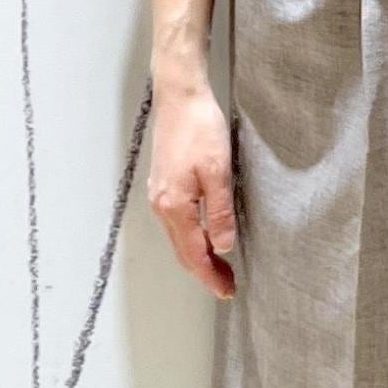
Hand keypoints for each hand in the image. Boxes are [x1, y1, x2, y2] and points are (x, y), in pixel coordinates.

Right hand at [146, 80, 236, 298]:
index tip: (227, 291)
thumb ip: (219, 212)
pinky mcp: (164, 184)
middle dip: (204, 272)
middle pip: (182, 251)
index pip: (193, 254)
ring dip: (198, 256)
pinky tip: (205, 237)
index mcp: (174, 206)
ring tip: (220, 267)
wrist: (179, 96)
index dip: (210, 276)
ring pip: (178, 238)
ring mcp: (159, 195)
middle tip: (227, 286)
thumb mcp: (218, 172)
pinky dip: (191, 238)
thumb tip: (223, 246)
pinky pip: (176, 223)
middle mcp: (161, 205)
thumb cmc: (200, 128)